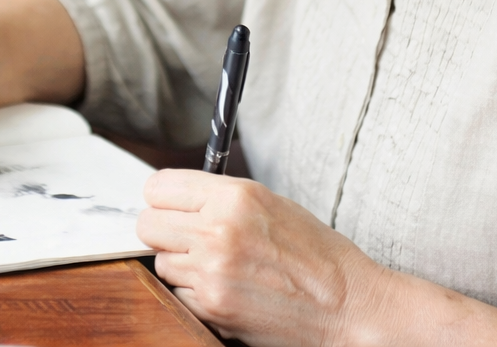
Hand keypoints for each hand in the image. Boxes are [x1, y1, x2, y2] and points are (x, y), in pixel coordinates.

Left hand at [138, 170, 496, 346]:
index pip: (158, 187)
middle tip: (184, 236)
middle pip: (147, 224)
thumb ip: (220, 196)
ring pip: (160, 262)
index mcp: (234, 197)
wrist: (349, 306)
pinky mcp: (212, 308)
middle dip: (163, 229)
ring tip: (215, 264)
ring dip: (179, 263)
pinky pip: (177, 294)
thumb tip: (177, 196)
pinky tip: (221, 287)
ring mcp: (211, 273)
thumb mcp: (271, 203)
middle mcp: (217, 232)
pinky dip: (191, 292)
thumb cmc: (318, 254)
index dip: (162, 197)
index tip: (168, 204)